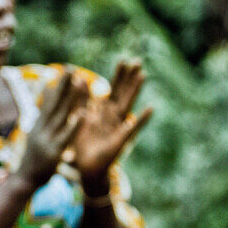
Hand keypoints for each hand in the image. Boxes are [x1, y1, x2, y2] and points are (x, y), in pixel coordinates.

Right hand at [16, 70, 86, 188]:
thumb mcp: (35, 136)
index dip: (58, 86)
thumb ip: (42, 118)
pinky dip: (75, 124)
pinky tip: (84, 113)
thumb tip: (43, 101)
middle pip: (54, 104)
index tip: (66, 70)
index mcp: (38, 125)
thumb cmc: (33, 159)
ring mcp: (46, 139)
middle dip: (63, 86)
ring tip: (79, 83)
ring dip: (70, 99)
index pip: (49, 102)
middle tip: (71, 68)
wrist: (24, 180)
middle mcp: (41, 129)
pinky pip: (67, 135)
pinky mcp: (54, 151)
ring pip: (60, 116)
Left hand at [70, 59, 152, 190]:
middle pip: (122, 94)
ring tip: (142, 75)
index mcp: (103, 112)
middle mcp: (113, 118)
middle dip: (129, 78)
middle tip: (137, 60)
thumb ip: (79, 101)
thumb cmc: (83, 145)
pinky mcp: (121, 139)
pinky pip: (132, 128)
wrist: (86, 168)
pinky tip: (150, 109)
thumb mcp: (79, 119)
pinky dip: (141, 119)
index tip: (124, 60)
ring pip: (127, 105)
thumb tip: (77, 81)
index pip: (113, 90)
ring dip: (134, 91)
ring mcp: (118, 127)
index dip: (118, 76)